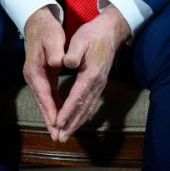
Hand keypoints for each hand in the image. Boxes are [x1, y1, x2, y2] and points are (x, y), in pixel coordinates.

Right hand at [21, 7, 65, 140]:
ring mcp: (36, 77)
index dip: (50, 109)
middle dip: (49, 120)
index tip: (57, 123)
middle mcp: (32, 76)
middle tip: (57, 137)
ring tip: (57, 133)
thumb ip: (55, 51)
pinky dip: (52, 107)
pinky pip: (47, 96)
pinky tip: (58, 117)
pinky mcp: (41, 77)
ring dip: (50, 117)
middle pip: (42, 102)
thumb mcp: (52, 37)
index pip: (43, 93)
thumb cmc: (46, 29)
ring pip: (44, 101)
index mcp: (34, 69)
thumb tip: (57, 63)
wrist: (37, 22)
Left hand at [53, 4, 130, 141]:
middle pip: (83, 108)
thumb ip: (73, 53)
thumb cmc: (93, 34)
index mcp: (90, 74)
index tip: (58, 122)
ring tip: (65, 135)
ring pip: (87, 109)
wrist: (111, 32)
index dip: (68, 111)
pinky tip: (78, 122)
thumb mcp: (81, 39)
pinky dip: (83, 116)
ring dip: (76, 123)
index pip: (77, 96)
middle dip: (71, 124)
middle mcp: (97, 84)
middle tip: (59, 138)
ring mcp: (99, 85)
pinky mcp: (98, 84)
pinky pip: (90, 104)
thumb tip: (66, 63)